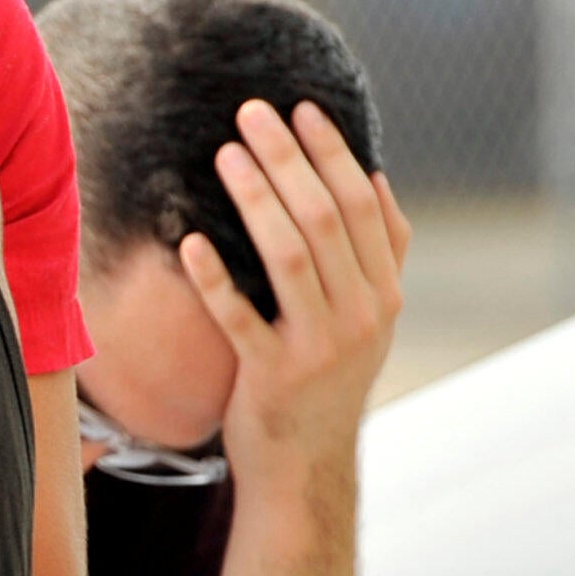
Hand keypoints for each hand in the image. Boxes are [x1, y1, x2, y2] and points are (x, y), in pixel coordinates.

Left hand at [186, 99, 409, 488]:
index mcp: (385, 293)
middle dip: (289, 158)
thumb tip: (378, 178)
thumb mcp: (369, 318)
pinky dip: (215, 278)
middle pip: (326, 219)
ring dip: (256, 200)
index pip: (363, 205)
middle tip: (251, 112)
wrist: (307, 466)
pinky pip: (240, 318)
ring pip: (290, 256)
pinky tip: (189, 241)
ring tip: (224, 155)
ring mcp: (321, 347)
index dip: (332, 153)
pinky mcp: (274, 376)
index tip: (300, 108)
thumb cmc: (325, 380)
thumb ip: (380, 255)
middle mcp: (363, 315)